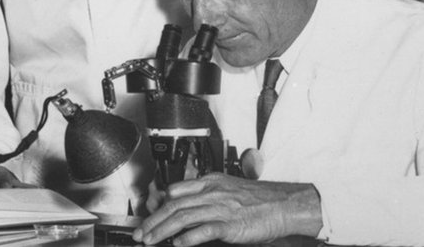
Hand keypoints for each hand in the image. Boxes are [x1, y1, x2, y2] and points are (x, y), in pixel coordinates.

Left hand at [132, 172, 322, 246]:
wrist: (283, 204)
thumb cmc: (260, 199)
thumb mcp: (229, 189)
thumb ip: (207, 195)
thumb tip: (187, 206)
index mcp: (211, 182)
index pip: (176, 191)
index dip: (157, 206)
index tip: (147, 218)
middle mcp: (212, 192)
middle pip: (174, 205)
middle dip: (153, 221)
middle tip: (140, 233)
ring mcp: (220, 208)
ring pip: (183, 217)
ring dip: (162, 230)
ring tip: (150, 241)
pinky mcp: (230, 224)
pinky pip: (204, 229)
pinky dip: (188, 237)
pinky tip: (178, 244)